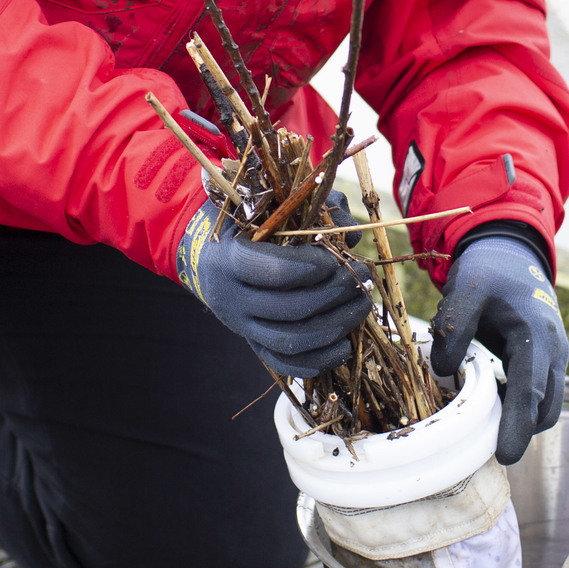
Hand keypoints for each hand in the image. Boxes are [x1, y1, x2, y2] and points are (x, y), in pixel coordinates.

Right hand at [176, 200, 372, 377]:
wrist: (206, 255)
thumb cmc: (244, 222)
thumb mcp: (268, 203)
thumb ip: (312, 210)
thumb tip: (350, 234)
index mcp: (228, 258)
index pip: (272, 271)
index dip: (311, 267)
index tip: (336, 258)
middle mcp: (230, 298)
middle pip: (288, 309)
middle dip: (334, 294)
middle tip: (362, 277)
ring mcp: (241, 326)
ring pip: (289, 341)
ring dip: (334, 326)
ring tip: (362, 305)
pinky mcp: (253, 344)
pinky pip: (285, 364)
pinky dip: (318, 360)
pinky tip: (346, 344)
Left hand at [430, 230, 567, 465]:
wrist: (512, 255)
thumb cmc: (489, 271)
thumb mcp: (467, 287)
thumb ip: (455, 326)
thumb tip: (444, 370)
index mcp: (536, 335)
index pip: (530, 391)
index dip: (517, 426)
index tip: (504, 455)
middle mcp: (553, 351)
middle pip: (545, 408)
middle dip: (520, 432)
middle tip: (485, 450)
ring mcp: (554, 357)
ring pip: (546, 405)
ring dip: (521, 420)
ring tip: (484, 425)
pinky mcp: (547, 361)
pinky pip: (540, 394)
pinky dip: (521, 406)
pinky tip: (492, 402)